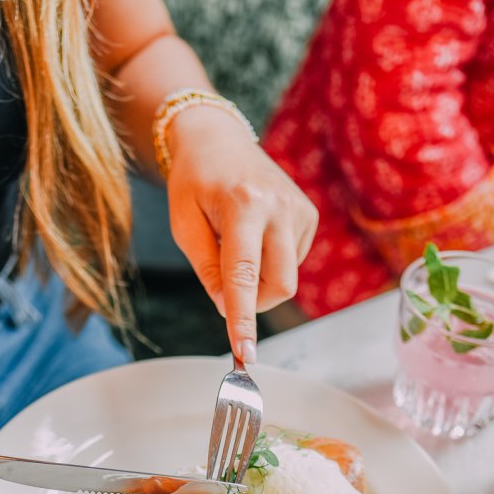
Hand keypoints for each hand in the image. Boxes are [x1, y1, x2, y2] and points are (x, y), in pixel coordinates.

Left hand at [166, 107, 318, 361]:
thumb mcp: (184, 225)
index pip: (244, 276)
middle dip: (253, 302)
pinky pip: (291, 262)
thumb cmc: (194, 182)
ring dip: (259, 281)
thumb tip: (229, 307)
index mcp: (243, 205)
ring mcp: (299, 210)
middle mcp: (279, 206)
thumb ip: (207, 270)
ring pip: (286, 279)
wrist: (217, 139)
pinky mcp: (308, 215)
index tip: (245, 354)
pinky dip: (269, 263)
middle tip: (225, 289)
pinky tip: (255, 235)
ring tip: (236, 244)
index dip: (243, 319)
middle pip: (279, 286)